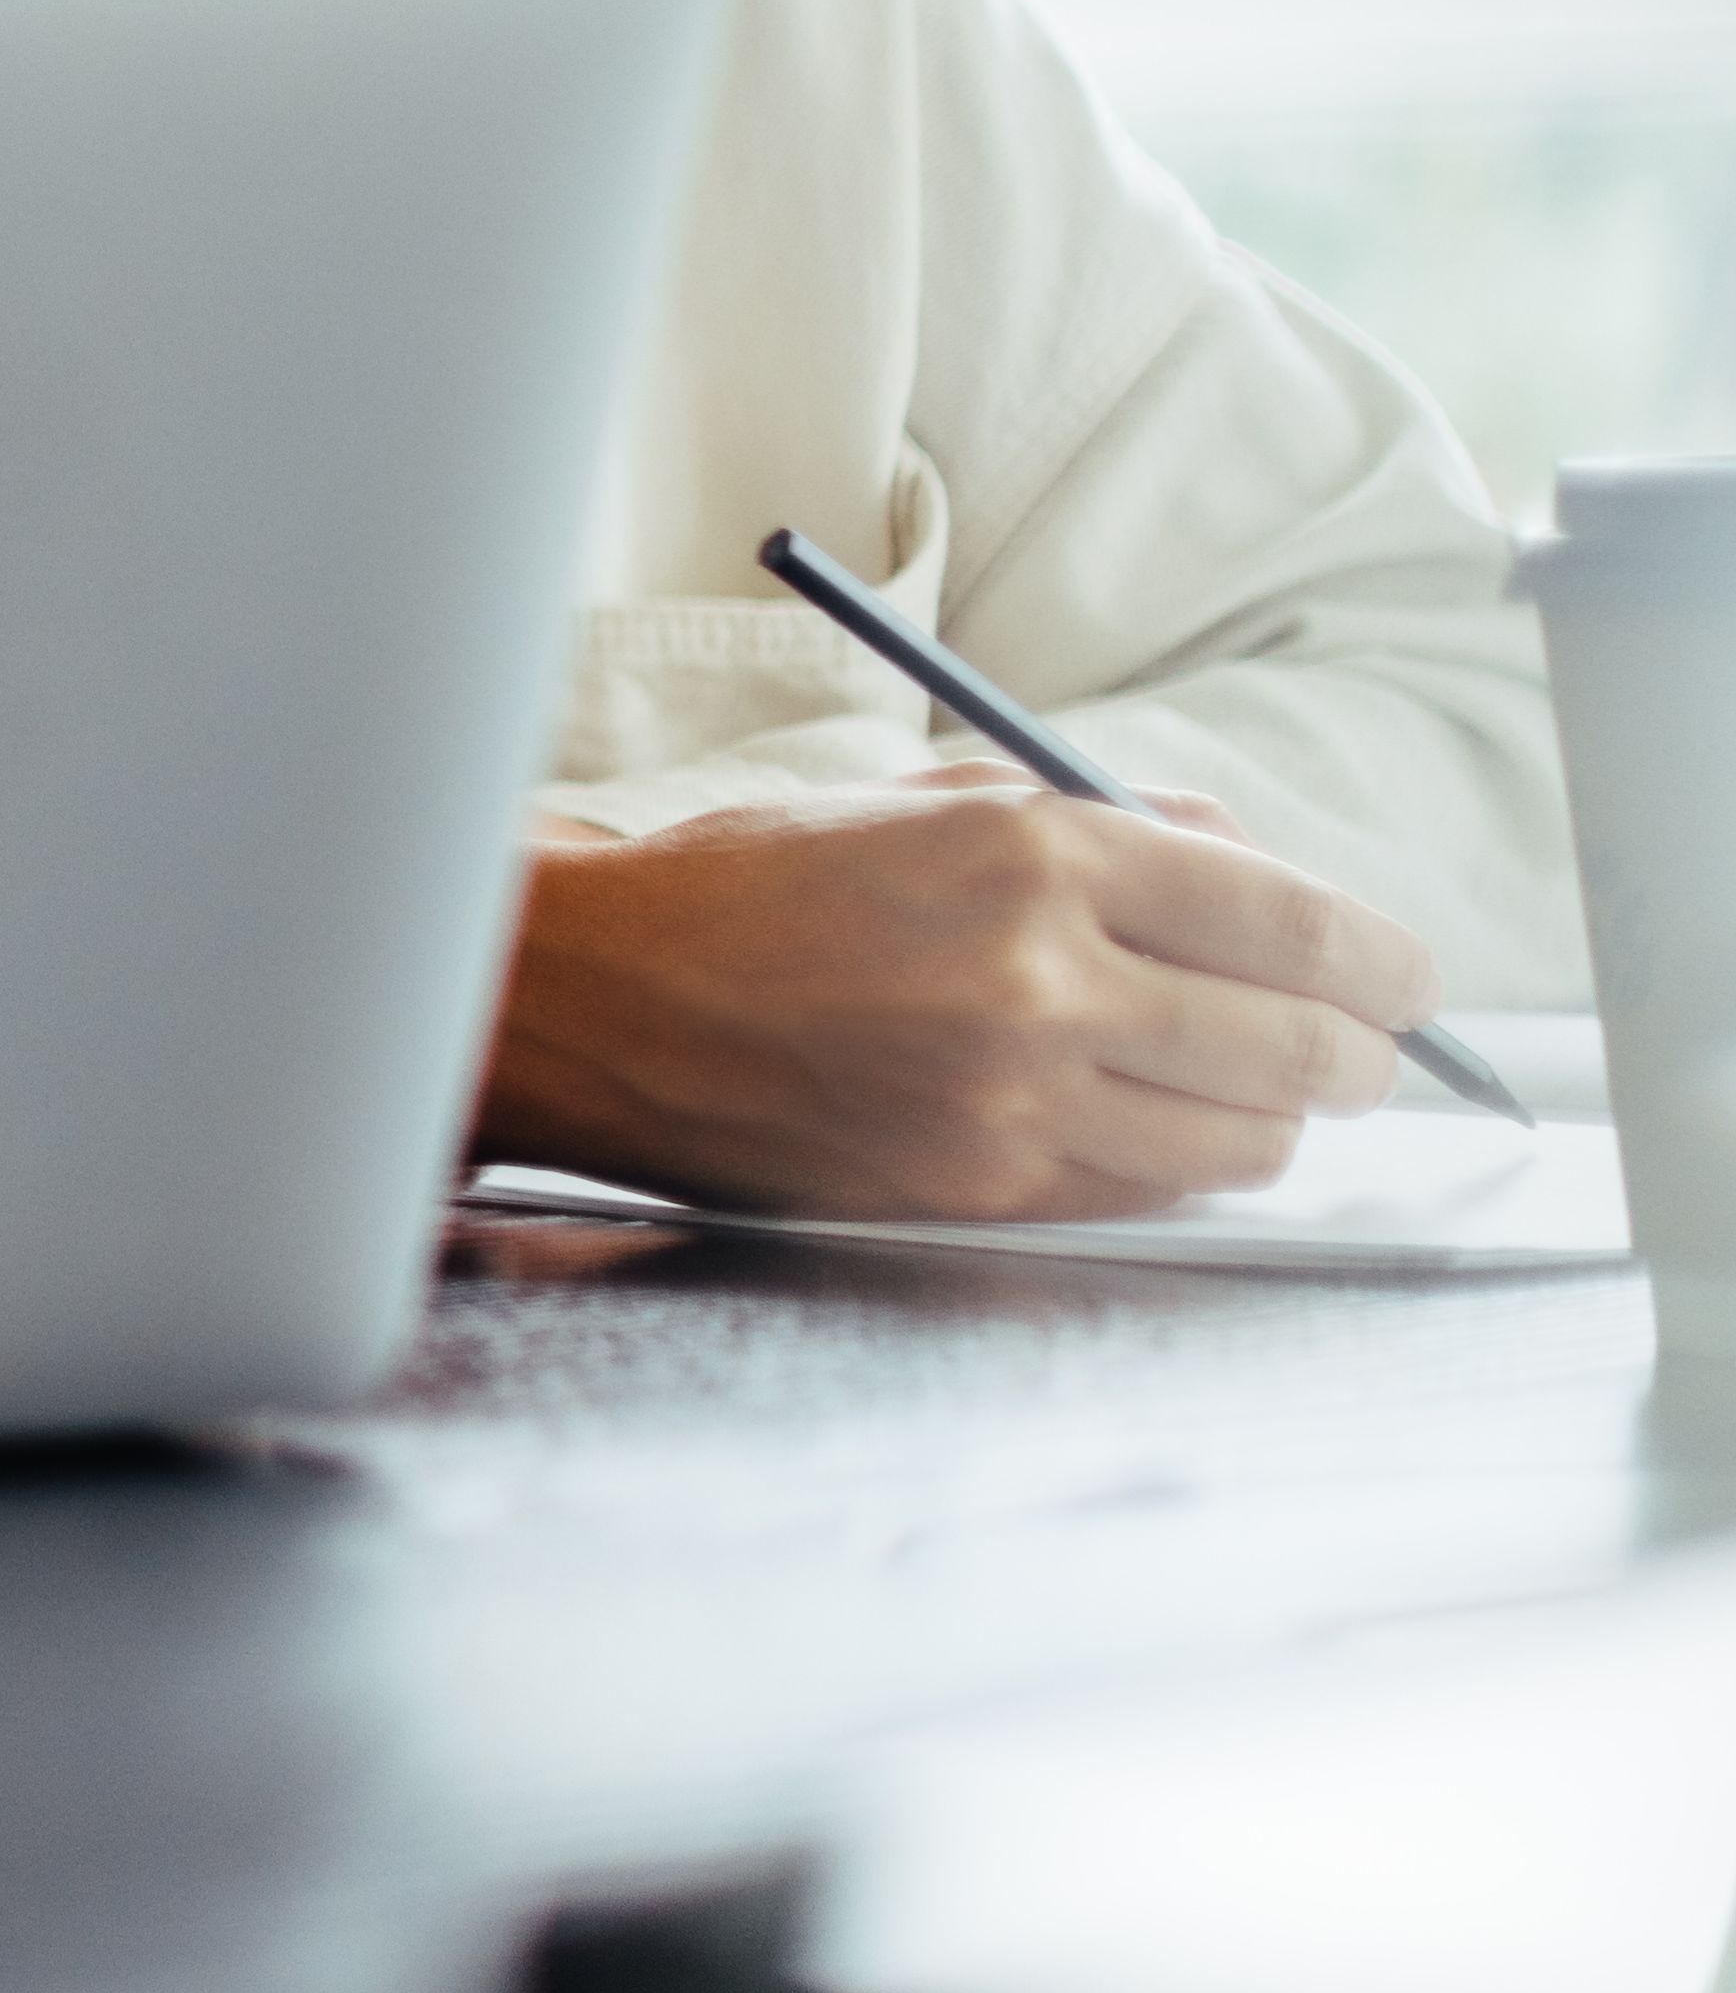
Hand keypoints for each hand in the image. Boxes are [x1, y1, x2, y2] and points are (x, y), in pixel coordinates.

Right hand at [473, 768, 1437, 1217]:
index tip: (1403, 974)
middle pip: (1302, 1047)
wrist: (588, 1000)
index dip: (1383, 958)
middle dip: (1360, 1051)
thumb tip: (1256, 875)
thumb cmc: (746, 886)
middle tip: (1360, 1043)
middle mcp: (1037, 979)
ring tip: (1250, 1085)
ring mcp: (1008, 1101)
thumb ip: (1105, 825)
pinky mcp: (974, 1188)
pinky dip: (1178, 1161)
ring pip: (1245, 1141)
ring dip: (1274, 1116)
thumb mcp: (925, 799)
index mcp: (1031, 851)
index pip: (1292, 919)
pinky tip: (1145, 1119)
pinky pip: (1148, 1192)